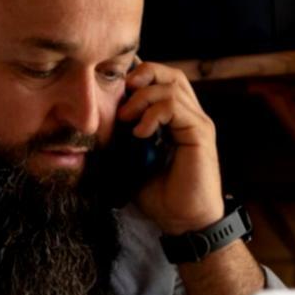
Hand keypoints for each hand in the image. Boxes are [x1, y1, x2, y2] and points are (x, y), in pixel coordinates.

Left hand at [117, 61, 225, 235]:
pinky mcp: (200, 133)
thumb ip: (121, 141)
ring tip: (126, 119)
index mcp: (174, 119)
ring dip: (143, 97)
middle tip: (121, 94)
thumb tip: (93, 125)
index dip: (137, 78)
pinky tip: (140, 133)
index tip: (114, 93)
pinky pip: (175, 107)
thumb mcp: (130, 162)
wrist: (183, 221)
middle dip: (143, 75)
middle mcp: (189, 115)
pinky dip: (154, 113)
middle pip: (170, 73)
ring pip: (172, 85)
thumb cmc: (160, 195)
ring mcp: (196, 122)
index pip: (159, 80)